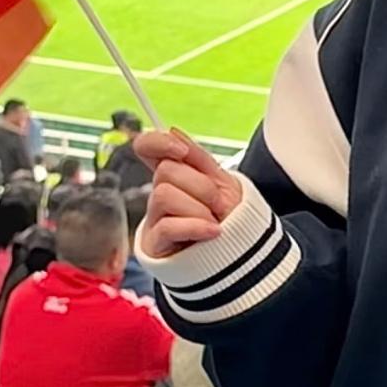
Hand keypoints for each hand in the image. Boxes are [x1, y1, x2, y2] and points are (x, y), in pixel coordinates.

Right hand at [135, 127, 242, 258]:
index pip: (146, 148)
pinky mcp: (155, 244)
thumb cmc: (229, 217)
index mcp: (174, 175)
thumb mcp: (221, 182)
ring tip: (215, 222)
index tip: (180, 150)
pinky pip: (168, 225)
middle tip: (218, 204)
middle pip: (165, 171)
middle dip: (200, 186)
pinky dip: (196, 227)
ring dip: (199, 209)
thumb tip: (173, 132)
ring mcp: (155, 219)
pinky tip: (213, 232)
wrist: (240, 254)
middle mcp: (160, 194)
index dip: (157, 143)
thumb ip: (198, 158)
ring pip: (164, 195)